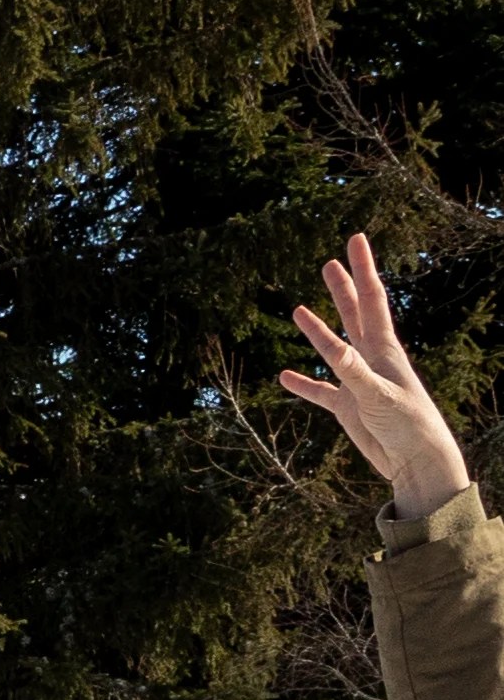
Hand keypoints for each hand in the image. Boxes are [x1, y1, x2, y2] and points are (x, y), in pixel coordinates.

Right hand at [283, 231, 474, 524]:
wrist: (415, 458)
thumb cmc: (406, 425)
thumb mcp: (378, 395)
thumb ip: (355, 371)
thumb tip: (335, 348)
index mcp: (383, 348)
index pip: (371, 299)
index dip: (362, 268)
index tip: (355, 240)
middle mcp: (370, 358)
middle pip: (354, 314)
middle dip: (344, 287)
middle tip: (332, 262)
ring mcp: (357, 381)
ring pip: (333, 348)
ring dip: (317, 330)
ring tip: (298, 309)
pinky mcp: (347, 406)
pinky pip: (320, 391)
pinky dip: (303, 383)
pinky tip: (284, 376)